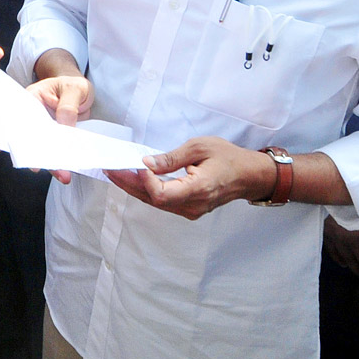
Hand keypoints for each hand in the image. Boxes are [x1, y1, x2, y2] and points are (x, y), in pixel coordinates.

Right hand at [25, 74, 93, 184]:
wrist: (80, 90)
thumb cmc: (73, 84)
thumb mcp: (75, 89)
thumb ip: (68, 106)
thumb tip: (64, 125)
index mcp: (32, 99)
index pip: (21, 118)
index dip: (19, 134)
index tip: (22, 150)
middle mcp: (33, 116)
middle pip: (30, 137)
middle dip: (36, 154)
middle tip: (42, 168)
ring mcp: (42, 129)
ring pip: (41, 148)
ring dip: (50, 162)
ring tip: (62, 174)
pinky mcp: (53, 138)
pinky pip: (52, 151)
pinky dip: (58, 161)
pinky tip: (64, 171)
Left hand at [104, 136, 272, 220]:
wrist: (249, 176)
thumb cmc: (228, 157)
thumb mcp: (200, 147)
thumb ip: (171, 157)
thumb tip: (146, 162)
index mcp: (198, 189)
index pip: (161, 194)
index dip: (144, 181)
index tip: (136, 163)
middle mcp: (192, 205)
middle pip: (152, 200)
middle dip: (129, 184)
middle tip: (110, 169)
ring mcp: (190, 210)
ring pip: (155, 203)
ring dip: (134, 188)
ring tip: (116, 173)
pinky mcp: (188, 209)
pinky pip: (162, 202)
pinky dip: (146, 191)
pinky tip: (134, 180)